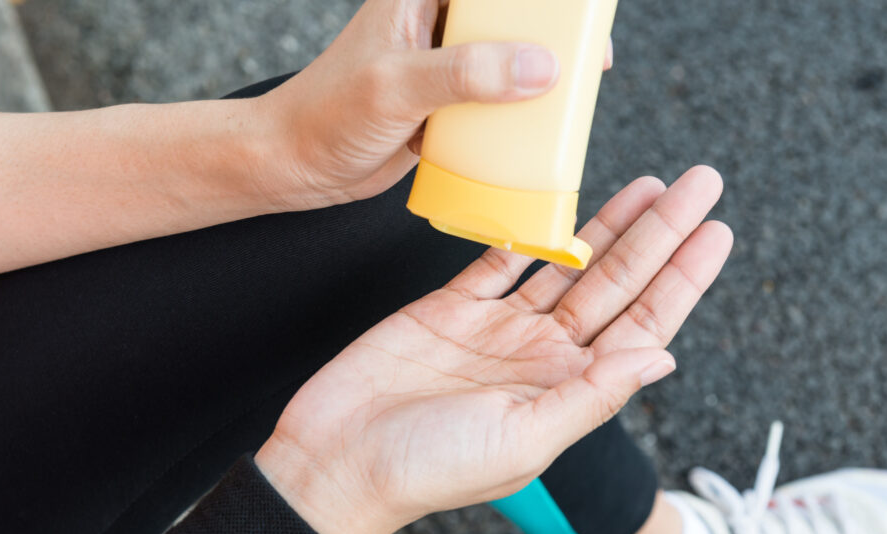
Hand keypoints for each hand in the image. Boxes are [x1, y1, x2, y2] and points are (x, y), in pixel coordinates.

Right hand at [256, 167, 730, 533]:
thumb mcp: (525, 438)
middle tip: (700, 183)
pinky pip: (498, 261)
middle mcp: (541, 355)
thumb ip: (593, 395)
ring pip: (566, 264)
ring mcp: (496, 330)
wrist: (337, 463)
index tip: (717, 230)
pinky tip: (557, 201)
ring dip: (607, 225)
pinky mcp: (448, 309)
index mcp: (567, 388)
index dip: (683, 279)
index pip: (643, 325)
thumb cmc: (431, 469)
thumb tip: (666, 357)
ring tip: (649, 185)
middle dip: (660, 233)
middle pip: (616, 282)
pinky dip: (526, 232)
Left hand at [260, 0, 609, 209]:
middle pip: (511, 17)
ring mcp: (444, 66)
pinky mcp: (446, 106)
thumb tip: (541, 68)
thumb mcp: (397, 87)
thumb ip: (465, 73)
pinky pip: (496, 104)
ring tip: (576, 96)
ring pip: (509, 61)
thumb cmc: (328, 114)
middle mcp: (438, 23)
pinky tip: (540, 133)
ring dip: (540, 80)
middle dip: (552, 34)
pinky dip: (518, 118)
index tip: (578, 10)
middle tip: (590, 58)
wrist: (295, 165)